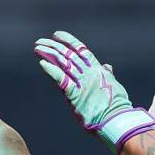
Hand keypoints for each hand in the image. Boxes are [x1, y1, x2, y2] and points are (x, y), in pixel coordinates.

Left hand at [34, 31, 154, 152]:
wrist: (116, 120)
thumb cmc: (116, 105)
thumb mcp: (114, 85)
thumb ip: (107, 75)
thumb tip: (107, 66)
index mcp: (97, 69)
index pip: (81, 49)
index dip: (68, 40)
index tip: (57, 34)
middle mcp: (88, 73)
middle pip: (68, 54)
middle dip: (53, 46)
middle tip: (41, 41)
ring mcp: (81, 83)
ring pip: (62, 63)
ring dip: (49, 54)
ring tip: (38, 48)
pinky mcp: (75, 94)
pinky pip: (60, 79)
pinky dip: (51, 70)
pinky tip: (42, 63)